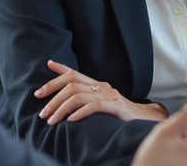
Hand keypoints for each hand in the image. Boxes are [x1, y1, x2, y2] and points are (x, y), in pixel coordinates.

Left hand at [34, 60, 167, 123]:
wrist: (144, 120)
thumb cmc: (120, 115)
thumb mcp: (101, 104)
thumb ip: (86, 99)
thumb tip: (66, 103)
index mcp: (97, 84)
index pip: (76, 72)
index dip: (61, 68)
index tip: (48, 65)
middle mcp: (102, 86)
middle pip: (71, 83)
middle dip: (52, 94)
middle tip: (42, 111)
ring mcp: (109, 95)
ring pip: (77, 95)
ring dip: (60, 108)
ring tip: (51, 120)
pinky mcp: (115, 106)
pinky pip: (93, 106)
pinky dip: (79, 113)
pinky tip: (70, 120)